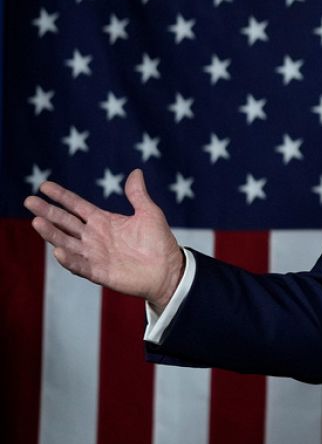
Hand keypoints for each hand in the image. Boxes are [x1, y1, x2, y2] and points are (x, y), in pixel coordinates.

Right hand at [24, 169, 183, 312]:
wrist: (169, 270)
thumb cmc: (159, 241)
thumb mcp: (149, 213)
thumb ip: (137, 195)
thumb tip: (136, 171)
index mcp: (103, 221)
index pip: (76, 206)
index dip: (62, 196)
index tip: (44, 186)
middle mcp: (94, 237)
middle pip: (65, 222)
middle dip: (48, 212)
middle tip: (29, 201)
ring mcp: (95, 255)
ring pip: (67, 242)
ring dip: (52, 234)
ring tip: (37, 222)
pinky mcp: (99, 272)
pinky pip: (80, 265)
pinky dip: (69, 260)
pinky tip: (58, 251)